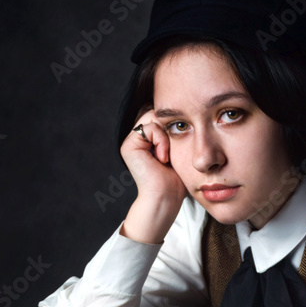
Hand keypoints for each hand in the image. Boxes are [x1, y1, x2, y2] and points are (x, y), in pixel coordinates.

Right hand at [119, 111, 187, 243]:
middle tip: (170, 152)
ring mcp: (130, 142)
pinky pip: (150, 127)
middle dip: (168, 129)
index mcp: (146, 140)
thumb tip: (177, 109)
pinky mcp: (128, 145)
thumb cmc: (176, 179)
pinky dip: (161, 141)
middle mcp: (136, 139)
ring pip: (153, 117)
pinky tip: (162, 158)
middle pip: (155, 113)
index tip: (176, 148)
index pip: (160, 115)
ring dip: (165, 137)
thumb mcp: (177, 149)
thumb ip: (172, 130)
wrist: (166, 197)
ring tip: (166, 156)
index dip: (172, 125)